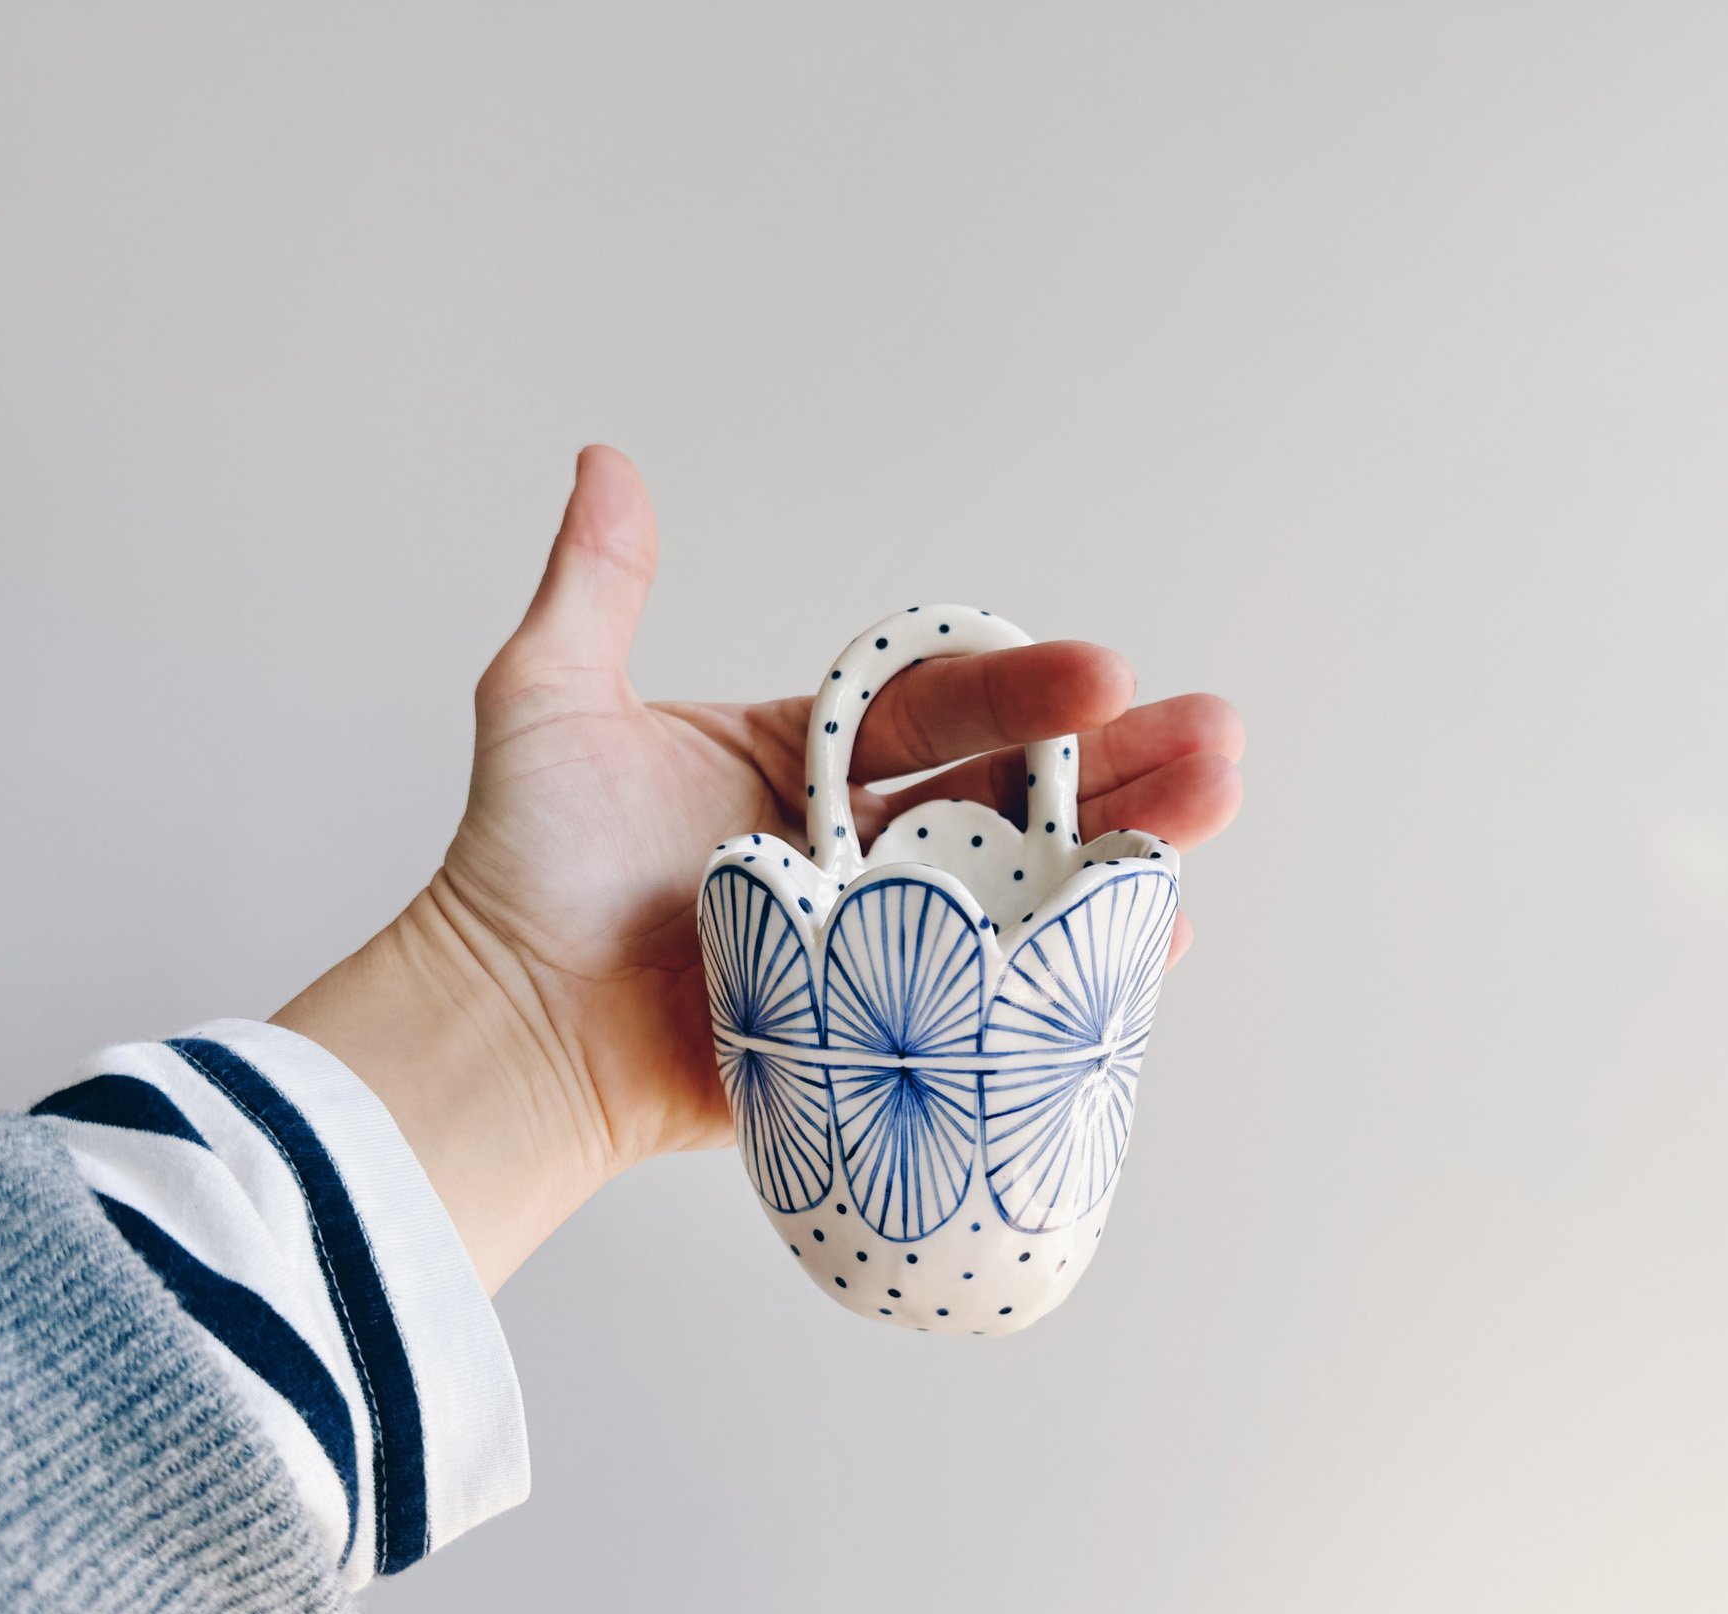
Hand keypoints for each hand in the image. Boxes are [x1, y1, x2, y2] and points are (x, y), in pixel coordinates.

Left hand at [278, 447, 1244, 1292]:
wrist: (507, 1030)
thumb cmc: (522, 873)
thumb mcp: (551, 702)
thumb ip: (596, 588)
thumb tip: (604, 463)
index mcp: (803, 763)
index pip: (937, 710)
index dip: (1020, 689)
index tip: (1101, 673)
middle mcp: (856, 849)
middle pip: (1011, 796)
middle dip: (1119, 765)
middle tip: (1218, 741)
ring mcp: (880, 945)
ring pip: (1022, 889)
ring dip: (1128, 852)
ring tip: (1219, 811)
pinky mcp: (883, 1036)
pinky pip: (996, 1000)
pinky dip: (1077, 976)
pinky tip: (1158, 939)